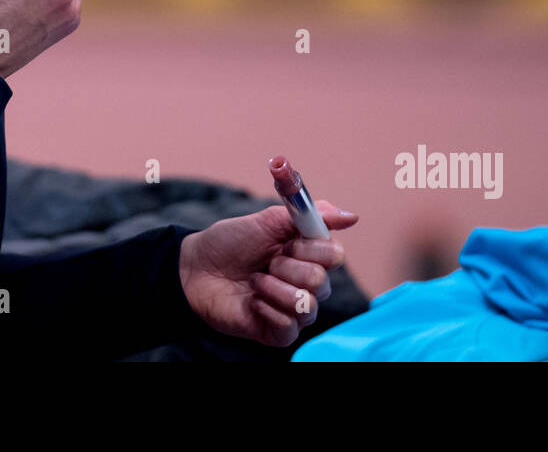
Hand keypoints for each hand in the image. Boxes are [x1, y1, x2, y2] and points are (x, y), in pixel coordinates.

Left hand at [177, 202, 357, 346]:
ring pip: (306, 304)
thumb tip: (352, 216)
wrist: (196, 269)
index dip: (309, 247)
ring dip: (273, 286)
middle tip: (266, 261)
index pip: (335, 255)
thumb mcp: (268, 220)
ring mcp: (296, 310)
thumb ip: (310, 214)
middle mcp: (308, 284)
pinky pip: (288, 324)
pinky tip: (252, 300)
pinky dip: (265, 306)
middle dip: (286, 266)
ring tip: (255, 280)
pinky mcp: (280, 333)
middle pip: (321, 280)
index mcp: (310, 254)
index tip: (286, 241)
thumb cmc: (230, 243)